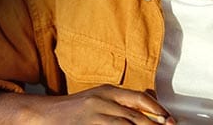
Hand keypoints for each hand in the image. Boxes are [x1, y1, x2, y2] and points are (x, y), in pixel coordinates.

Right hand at [0, 84, 175, 123]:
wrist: (42, 116)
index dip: (157, 110)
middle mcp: (101, 102)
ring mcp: (94, 117)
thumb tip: (150, 107)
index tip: (170, 120)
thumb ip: (119, 102)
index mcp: (106, 91)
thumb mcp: (97, 99)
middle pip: (136, 117)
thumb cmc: (72, 111)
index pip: (138, 99)